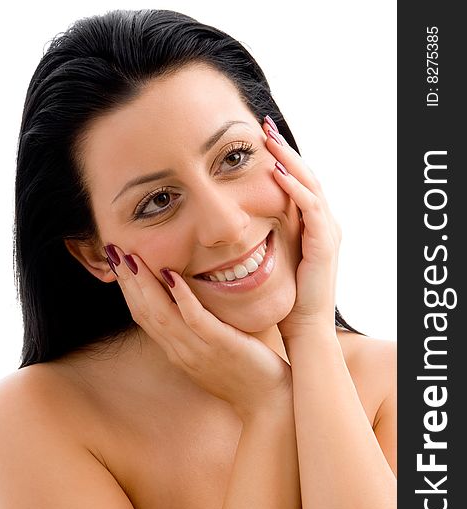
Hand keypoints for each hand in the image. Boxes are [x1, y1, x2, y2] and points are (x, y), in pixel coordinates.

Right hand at [105, 247, 291, 422]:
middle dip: (128, 281)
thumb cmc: (245, 376)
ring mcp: (199, 350)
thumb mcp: (212, 354)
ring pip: (163, 315)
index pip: (144, 317)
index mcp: (177, 352)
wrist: (267, 405)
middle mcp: (181, 351)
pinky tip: (172, 275)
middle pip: (146, 313)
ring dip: (144, 284)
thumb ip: (195, 334)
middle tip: (113, 251)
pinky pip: (196, 319)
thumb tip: (187, 307)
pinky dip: (181, 297)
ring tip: (131, 258)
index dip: (129, 291)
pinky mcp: (222, 345)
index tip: (119, 264)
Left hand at [262, 118, 341, 337]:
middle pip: (305, 175)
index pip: (297, 181)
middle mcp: (324, 222)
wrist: (303, 325)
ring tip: (269, 139)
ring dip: (289, 160)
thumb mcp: (277, 255)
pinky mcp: (324, 244)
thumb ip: (268, 233)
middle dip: (284, 149)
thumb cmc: (287, 295)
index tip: (258, 137)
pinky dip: (295, 189)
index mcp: (312, 224)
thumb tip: (240, 218)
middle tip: (264, 124)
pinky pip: (311, 208)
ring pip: (310, 185)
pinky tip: (277, 172)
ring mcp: (327, 231)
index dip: (281, 157)